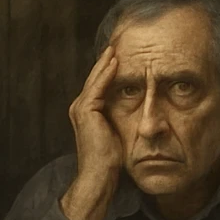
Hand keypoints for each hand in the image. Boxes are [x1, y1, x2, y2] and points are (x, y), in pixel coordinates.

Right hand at [60, 46, 122, 219]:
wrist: (99, 175)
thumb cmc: (111, 161)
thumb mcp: (118, 133)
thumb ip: (121, 118)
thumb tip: (139, 110)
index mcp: (87, 112)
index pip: (99, 84)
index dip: (109, 70)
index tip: (121, 56)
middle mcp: (80, 107)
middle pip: (96, 77)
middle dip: (106, 61)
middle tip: (117, 44)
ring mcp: (81, 108)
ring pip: (96, 78)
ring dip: (106, 62)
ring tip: (116, 47)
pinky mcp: (85, 110)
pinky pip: (98, 86)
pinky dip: (106, 73)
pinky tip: (116, 62)